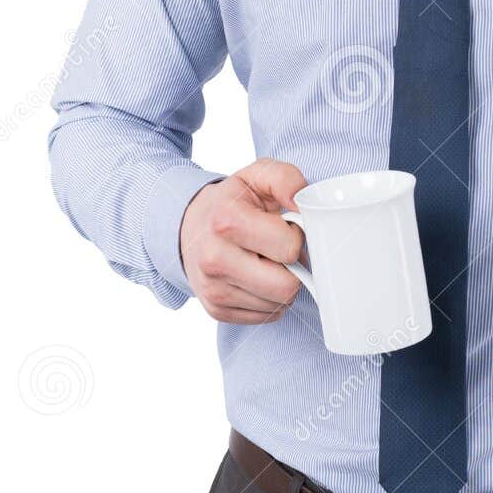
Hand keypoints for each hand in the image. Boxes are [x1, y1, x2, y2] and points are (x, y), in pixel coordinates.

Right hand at [180, 158, 307, 323]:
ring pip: (279, 304)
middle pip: (286, 286)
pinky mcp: (217, 310)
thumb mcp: (257, 176)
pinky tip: (258, 277)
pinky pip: (267, 316)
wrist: (190, 226)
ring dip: (282, 284)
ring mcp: (214, 290)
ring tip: (267, 261)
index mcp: (226, 222)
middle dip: (293, 267)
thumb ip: (286, 179)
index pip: (290, 248)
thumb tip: (302, 201)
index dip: (296, 236)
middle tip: (280, 250)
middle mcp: (214, 259)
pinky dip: (270, 298)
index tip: (283, 227)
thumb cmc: (232, 202)